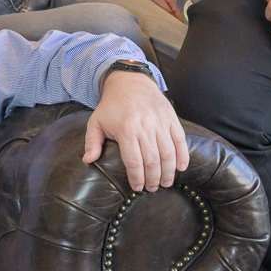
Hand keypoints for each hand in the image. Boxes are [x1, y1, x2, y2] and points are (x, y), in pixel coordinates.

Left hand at [84, 69, 190, 192]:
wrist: (130, 82)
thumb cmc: (112, 106)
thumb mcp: (96, 122)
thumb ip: (92, 142)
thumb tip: (87, 161)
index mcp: (126, 130)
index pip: (133, 161)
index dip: (137, 177)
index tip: (137, 187)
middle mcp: (145, 127)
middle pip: (152, 160)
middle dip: (153, 179)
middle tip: (152, 189)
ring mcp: (160, 122)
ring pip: (168, 153)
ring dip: (168, 171)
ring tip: (166, 183)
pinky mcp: (171, 118)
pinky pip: (180, 140)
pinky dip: (183, 155)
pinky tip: (181, 167)